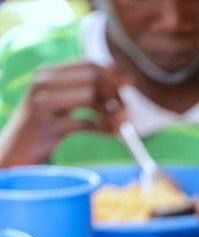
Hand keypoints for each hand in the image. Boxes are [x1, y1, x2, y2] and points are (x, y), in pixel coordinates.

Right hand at [0, 62, 125, 166]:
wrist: (14, 154)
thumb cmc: (44, 131)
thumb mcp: (64, 108)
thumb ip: (87, 94)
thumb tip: (125, 81)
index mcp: (49, 73)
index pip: (90, 64)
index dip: (114, 76)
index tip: (128, 91)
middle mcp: (44, 83)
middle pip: (93, 77)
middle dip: (116, 93)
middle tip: (125, 111)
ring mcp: (44, 104)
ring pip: (91, 96)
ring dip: (113, 112)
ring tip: (121, 125)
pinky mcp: (48, 127)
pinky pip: (86, 123)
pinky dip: (105, 128)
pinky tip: (114, 134)